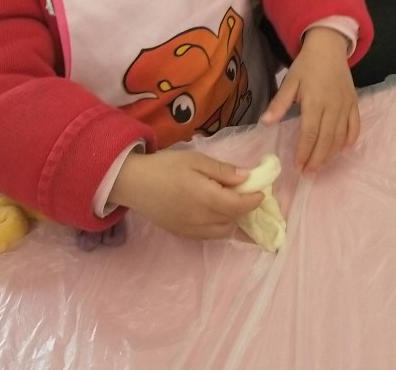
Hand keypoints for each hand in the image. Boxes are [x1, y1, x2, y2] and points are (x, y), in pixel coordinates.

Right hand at [109, 149, 261, 239]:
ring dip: (233, 221)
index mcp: (206, 198)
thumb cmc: (165, 166)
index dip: (254, 201)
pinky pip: (208, 235)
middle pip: (232, 221)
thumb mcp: (195, 160)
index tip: (262, 192)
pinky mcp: (181, 234)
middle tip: (249, 196)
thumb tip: (247, 178)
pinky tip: (218, 215)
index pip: (239, 206)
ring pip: (221, 232)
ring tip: (235, 205)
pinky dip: (219, 227)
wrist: (133, 183)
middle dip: (244, 210)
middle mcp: (201, 219)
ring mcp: (190, 230)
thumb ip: (222, 171)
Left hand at [261, 28, 358, 171]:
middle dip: (317, 159)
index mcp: (315, 101)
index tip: (297, 166)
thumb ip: (279, 104)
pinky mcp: (354, 102)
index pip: (310, 133)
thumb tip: (265, 123)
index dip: (304, 152)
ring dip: (331, 154)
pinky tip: (343, 150)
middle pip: (326, 139)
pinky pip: (355, 125)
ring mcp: (346, 105)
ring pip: (340, 136)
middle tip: (308, 173)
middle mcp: (333, 106)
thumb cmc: (306, 65)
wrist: (329, 46)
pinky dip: (350, 139)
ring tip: (321, 166)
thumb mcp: (289, 81)